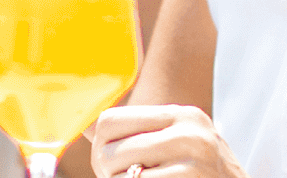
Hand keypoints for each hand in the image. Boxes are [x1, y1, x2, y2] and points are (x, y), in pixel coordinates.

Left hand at [89, 104, 249, 177]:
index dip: (100, 147)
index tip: (110, 165)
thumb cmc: (203, 175)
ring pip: (124, 173)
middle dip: (107, 172)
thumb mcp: (178, 145)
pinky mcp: (193, 177)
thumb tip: (83, 126)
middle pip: (110, 149)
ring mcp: (195, 156)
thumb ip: (137, 135)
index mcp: (181, 115)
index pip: (110, 120)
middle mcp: (190, 130)